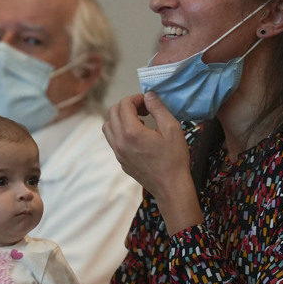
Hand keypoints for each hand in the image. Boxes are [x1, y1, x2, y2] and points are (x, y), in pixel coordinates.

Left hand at [103, 92, 200, 232]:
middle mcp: (119, 142)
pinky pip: (112, 139)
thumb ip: (158, 108)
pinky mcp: (120, 161)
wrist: (170, 187)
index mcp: (131, 132)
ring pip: (108, 126)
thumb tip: (149, 95)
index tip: (149, 103)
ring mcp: (118, 152)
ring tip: (139, 121)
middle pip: (112, 112)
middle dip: (127, 106)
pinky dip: (120, 131)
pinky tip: (138, 136)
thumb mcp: (172, 129)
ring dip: (120, 118)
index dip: (136, 98)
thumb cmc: (174, 159)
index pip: (124, 104)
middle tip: (145, 110)